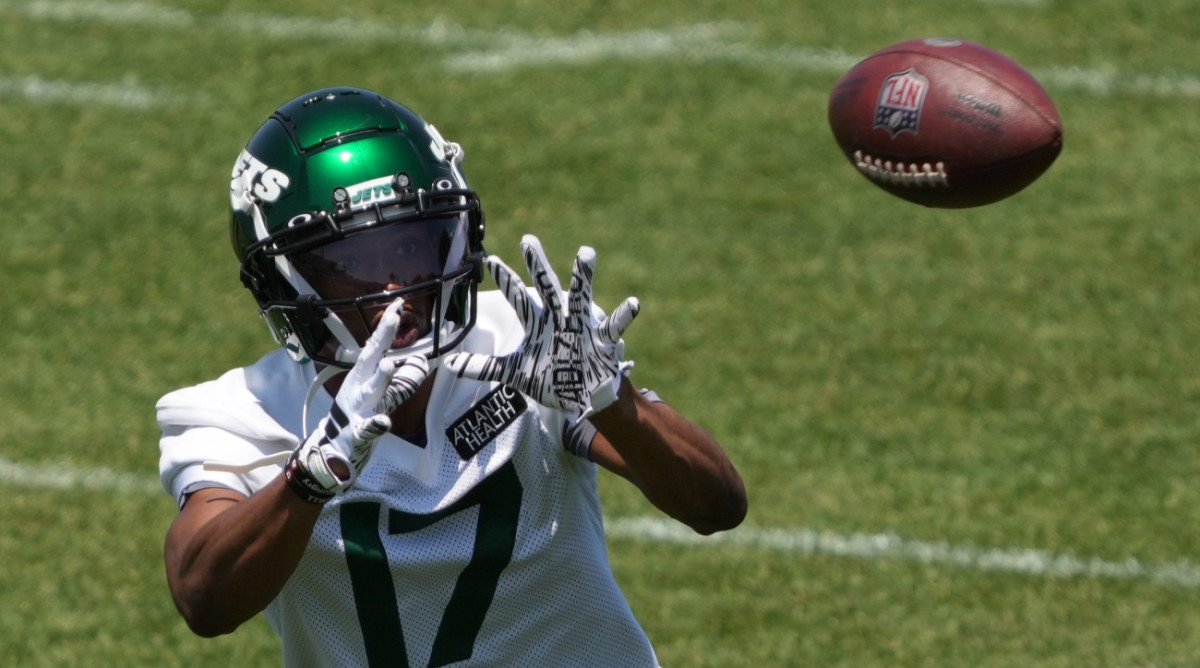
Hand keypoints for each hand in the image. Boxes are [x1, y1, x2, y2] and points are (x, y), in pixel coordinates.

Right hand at [286, 299, 429, 502]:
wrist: (336, 446)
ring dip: (379, 378)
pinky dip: (376, 424)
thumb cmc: (360, 414)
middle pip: (370, 357)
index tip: (397, 302)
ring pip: (370, 390)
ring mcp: (359, 407)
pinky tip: (383, 421)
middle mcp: (360, 385)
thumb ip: (401, 378)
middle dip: (382, 336)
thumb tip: (421, 361)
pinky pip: (369, 428)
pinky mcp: (359, 430)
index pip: (376, 344)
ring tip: (388, 365)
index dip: (386, 324)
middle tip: (394, 315)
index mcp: (363, 374)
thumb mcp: (378, 392)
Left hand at [443, 234, 637, 416]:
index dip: (506, 280)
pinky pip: (615, 326)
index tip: (491, 259)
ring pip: (582, 296)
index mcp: (538, 324)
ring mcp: (581, 327)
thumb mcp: (514, 373)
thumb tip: (448, 365)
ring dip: (583, 276)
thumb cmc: (551, 380)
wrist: (582, 397)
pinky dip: (624, 315)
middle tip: (527, 239)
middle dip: (537, 265)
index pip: (518, 298)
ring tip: (586, 252)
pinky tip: (633, 303)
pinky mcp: (602, 341)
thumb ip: (484, 366)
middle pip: (546, 287)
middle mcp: (558, 319)